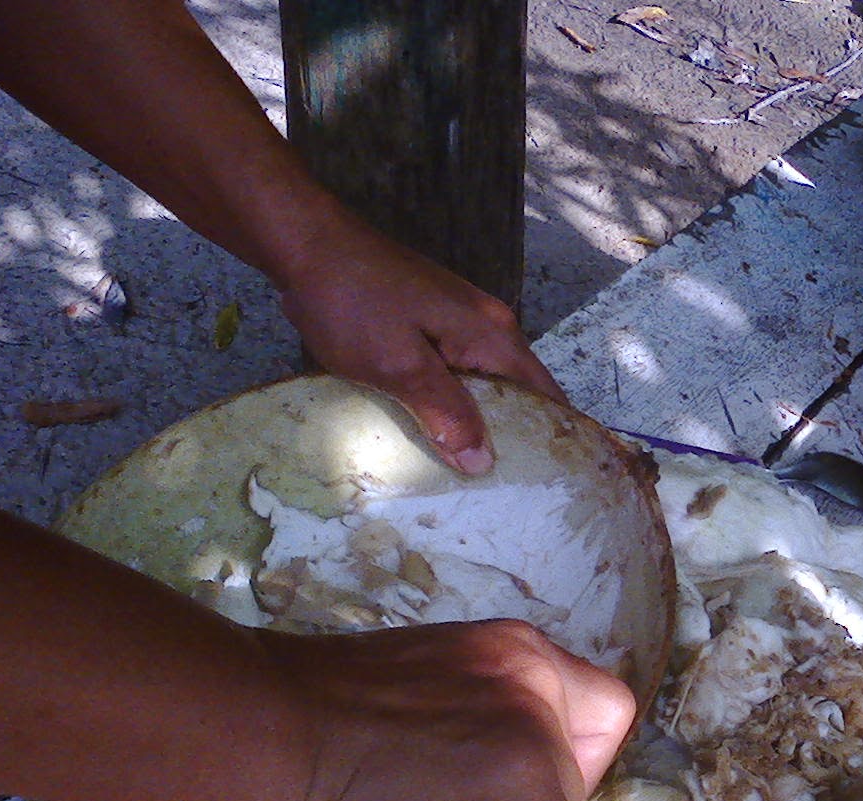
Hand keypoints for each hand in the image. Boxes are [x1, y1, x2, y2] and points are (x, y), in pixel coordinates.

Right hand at [258, 619, 637, 800]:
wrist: (272, 722)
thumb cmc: (322, 717)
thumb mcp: (431, 697)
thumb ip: (483, 720)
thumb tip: (504, 791)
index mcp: (514, 647)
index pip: (596, 701)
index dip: (565, 751)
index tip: (504, 776)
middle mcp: (536, 670)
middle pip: (599, 748)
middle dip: (550, 793)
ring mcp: (533, 720)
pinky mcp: (522, 774)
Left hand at [277, 211, 569, 474]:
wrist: (305, 243)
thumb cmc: (351, 303)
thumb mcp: (399, 366)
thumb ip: (446, 412)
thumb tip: (483, 461)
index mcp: (493, 336)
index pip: (545, 395)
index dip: (557, 436)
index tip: (555, 482)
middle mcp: (489, 326)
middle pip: (520, 392)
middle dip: (516, 438)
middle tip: (508, 493)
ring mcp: (461, 321)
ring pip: (486, 384)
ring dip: (480, 424)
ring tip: (474, 475)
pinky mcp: (433, 321)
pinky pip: (458, 372)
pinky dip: (454, 404)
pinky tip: (437, 433)